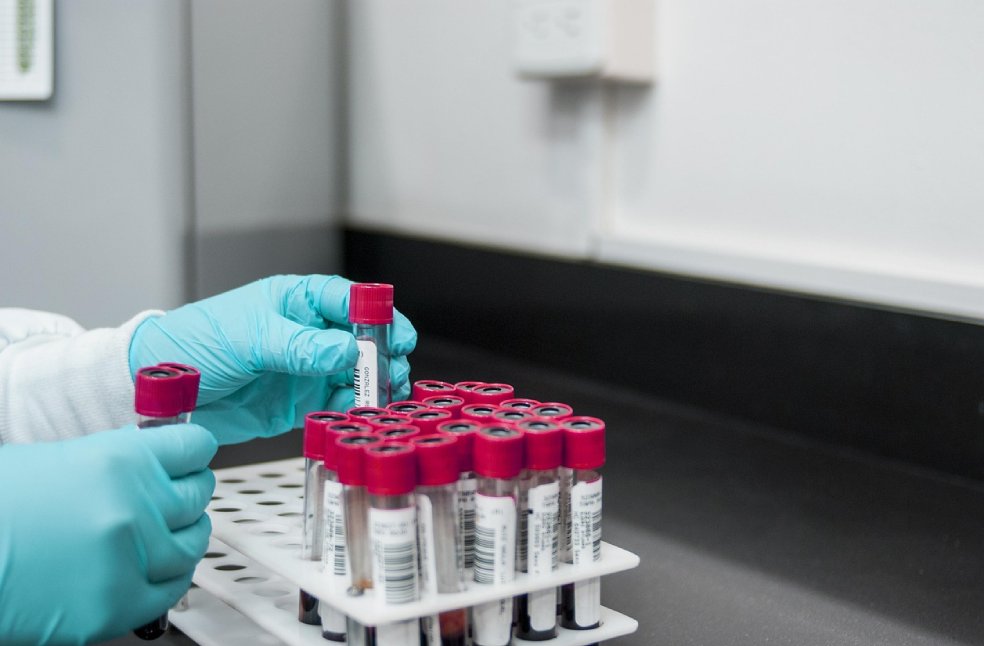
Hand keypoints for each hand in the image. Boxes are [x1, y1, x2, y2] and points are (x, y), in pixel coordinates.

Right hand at [0, 424, 216, 644]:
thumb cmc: (1, 507)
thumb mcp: (64, 460)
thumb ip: (121, 461)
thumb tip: (159, 464)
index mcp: (121, 459)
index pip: (196, 447)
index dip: (193, 452)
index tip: (190, 457)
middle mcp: (135, 506)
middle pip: (198, 494)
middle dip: (187, 492)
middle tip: (174, 495)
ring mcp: (131, 558)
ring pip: (193, 542)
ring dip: (185, 535)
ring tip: (169, 533)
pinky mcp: (118, 605)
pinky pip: (173, 588)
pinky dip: (171, 576)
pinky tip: (159, 568)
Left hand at [128, 275, 416, 443]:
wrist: (158, 390)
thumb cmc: (194, 344)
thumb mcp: (250, 339)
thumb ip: (301, 346)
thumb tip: (348, 350)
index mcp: (294, 302)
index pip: (348, 301)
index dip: (377, 316)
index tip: (397, 335)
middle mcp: (305, 334)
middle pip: (360, 340)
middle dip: (381, 356)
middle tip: (392, 374)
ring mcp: (303, 369)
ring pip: (352, 375)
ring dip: (369, 386)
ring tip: (378, 399)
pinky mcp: (297, 403)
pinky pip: (333, 404)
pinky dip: (348, 409)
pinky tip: (353, 414)